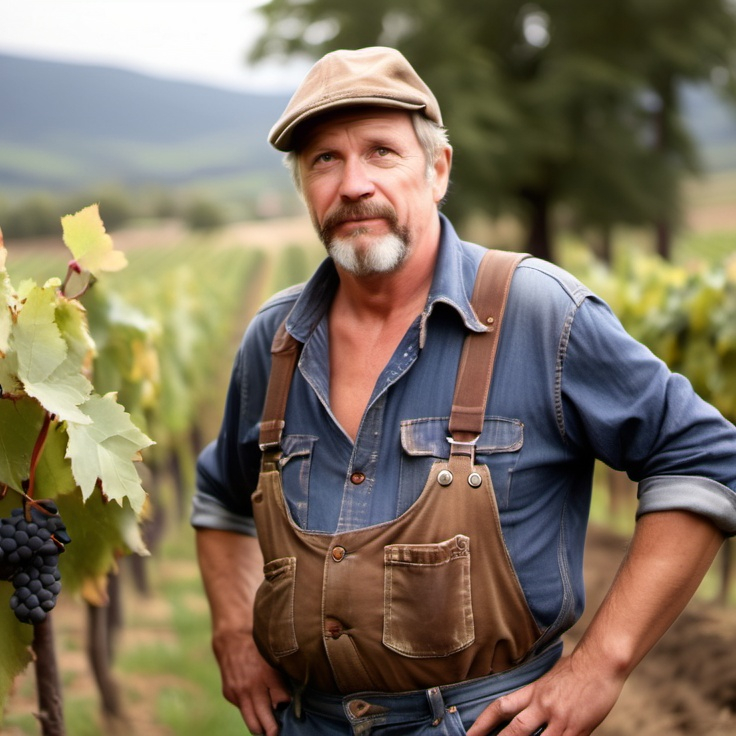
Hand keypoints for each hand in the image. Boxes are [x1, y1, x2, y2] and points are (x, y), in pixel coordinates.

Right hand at [213, 631, 290, 735]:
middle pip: (264, 719)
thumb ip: (281, 679)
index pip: (282, 701)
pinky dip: (250, 711)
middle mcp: (252, 686)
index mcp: (267, 674)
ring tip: (267, 729)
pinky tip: (256, 707)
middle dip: (272, 730)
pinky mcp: (229, 694)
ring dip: (260, 728)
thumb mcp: (274, 658)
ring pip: (251, 721)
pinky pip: (243, 709)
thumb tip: (286, 702)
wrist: (232, 639)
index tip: (290, 711)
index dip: (287, 707)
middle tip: (277, 733)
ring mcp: (239, 692)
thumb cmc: (259, 648)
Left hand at [466, 654, 623, 735]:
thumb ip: (535, 696)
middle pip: (515, 730)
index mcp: (533, 692)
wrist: (600, 664)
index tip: (470, 734)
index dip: (483, 722)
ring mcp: (560, 720)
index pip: (501, 707)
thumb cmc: (575, 670)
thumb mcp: (548, 679)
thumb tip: (524, 710)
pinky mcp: (578, 730)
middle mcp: (543, 706)